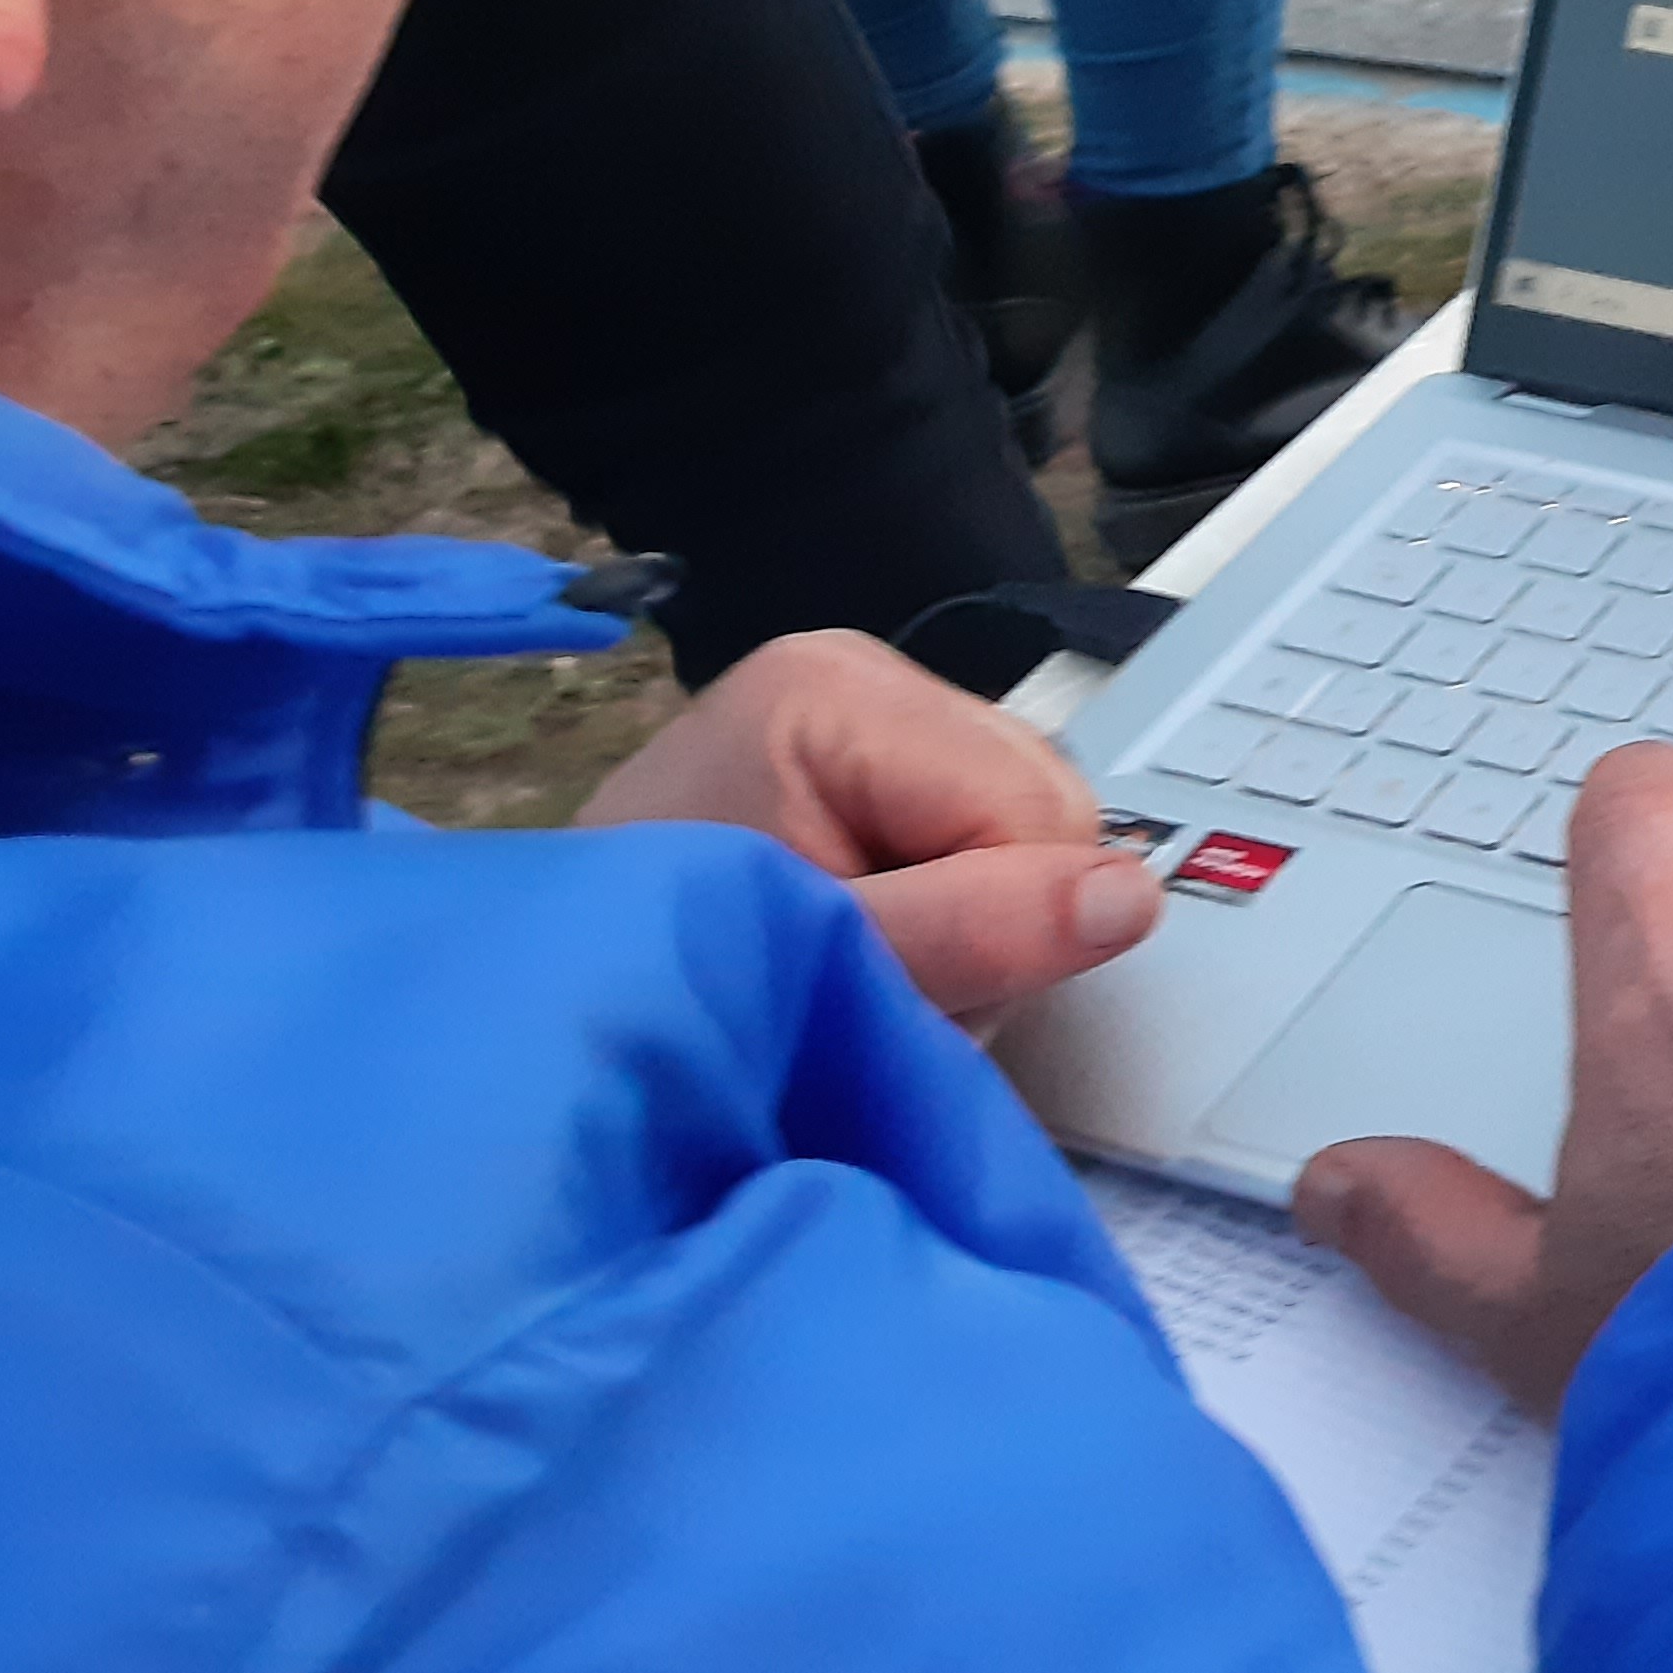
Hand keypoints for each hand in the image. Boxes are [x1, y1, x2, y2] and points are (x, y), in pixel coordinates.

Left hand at [582, 628, 1161, 1026]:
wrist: (542, 1001)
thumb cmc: (652, 979)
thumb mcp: (818, 965)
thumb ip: (965, 932)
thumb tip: (1129, 898)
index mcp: (838, 689)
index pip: (1036, 813)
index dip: (997, 928)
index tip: (892, 984)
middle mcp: (867, 671)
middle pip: (1045, 815)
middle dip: (989, 927)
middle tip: (869, 986)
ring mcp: (874, 710)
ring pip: (1035, 837)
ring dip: (977, 931)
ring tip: (859, 970)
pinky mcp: (880, 758)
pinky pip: (995, 842)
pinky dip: (956, 917)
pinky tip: (875, 943)